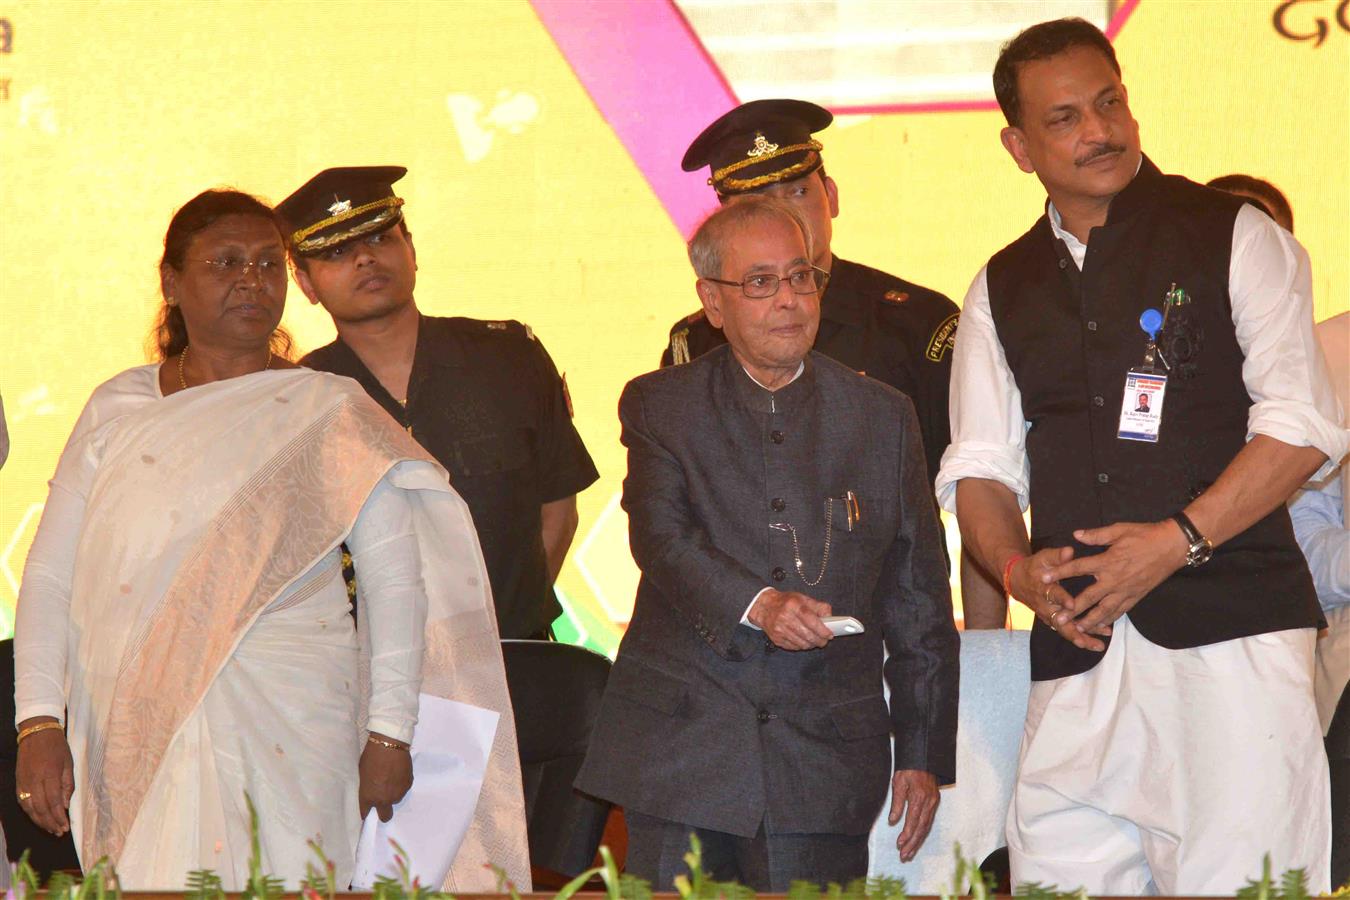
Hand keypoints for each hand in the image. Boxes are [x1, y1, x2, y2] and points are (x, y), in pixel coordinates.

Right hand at [15, 717, 73, 836]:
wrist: (36, 732)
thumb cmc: (57, 746)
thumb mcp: (69, 763)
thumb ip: (68, 785)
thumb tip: (66, 806)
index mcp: (49, 775)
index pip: (54, 802)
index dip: (59, 817)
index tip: (65, 827)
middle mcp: (34, 781)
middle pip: (41, 809)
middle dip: (50, 823)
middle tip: (59, 832)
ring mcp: (23, 782)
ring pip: (29, 808)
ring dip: (40, 821)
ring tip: (50, 829)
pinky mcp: (18, 782)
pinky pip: (22, 802)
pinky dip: (30, 813)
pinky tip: (37, 819)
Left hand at [358, 735, 412, 821]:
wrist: (389, 744)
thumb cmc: (371, 757)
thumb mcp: (362, 774)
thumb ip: (366, 788)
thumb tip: (370, 792)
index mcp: (369, 797)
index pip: (365, 813)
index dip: (365, 811)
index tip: (367, 808)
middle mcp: (384, 800)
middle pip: (385, 816)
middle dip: (382, 811)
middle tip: (381, 799)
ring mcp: (398, 793)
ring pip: (395, 801)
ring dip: (392, 794)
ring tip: (390, 779)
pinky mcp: (408, 785)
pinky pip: (403, 789)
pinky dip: (400, 784)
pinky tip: (397, 773)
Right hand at [747, 590, 832, 649]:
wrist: (764, 607)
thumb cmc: (786, 602)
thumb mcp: (803, 598)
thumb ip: (818, 606)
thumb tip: (830, 617)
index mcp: (793, 605)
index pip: (812, 621)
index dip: (823, 630)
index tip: (830, 634)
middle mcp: (785, 618)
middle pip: (808, 635)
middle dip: (820, 640)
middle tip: (825, 640)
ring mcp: (779, 630)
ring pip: (802, 644)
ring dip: (812, 644)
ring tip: (815, 641)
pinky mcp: (776, 639)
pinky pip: (794, 647)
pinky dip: (802, 646)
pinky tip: (804, 641)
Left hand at [888, 769, 938, 861]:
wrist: (923, 758)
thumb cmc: (908, 769)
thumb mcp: (898, 782)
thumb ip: (896, 802)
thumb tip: (892, 821)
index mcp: (919, 797)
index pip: (913, 820)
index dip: (907, 834)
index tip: (899, 844)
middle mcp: (929, 802)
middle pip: (921, 828)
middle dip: (913, 843)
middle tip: (904, 855)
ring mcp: (934, 803)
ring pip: (926, 827)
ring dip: (918, 841)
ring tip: (909, 853)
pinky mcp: (935, 803)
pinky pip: (929, 821)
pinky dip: (922, 833)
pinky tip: (917, 840)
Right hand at [1007, 548, 1107, 650]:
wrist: (1017, 580)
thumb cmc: (1034, 567)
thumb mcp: (1043, 558)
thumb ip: (1057, 556)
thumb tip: (1069, 551)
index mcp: (1043, 588)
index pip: (1053, 594)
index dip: (1062, 600)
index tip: (1072, 604)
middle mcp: (1045, 605)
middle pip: (1059, 621)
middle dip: (1073, 631)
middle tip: (1085, 640)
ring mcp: (1049, 615)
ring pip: (1065, 630)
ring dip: (1081, 638)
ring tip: (1098, 645)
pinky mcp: (1054, 620)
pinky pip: (1068, 630)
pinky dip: (1082, 636)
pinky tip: (1098, 641)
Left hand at [1042, 520, 1188, 635]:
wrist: (1173, 546)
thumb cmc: (1145, 535)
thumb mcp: (1119, 530)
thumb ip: (1096, 535)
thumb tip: (1076, 535)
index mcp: (1108, 561)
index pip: (1078, 568)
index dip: (1059, 573)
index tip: (1044, 578)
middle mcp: (1115, 579)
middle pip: (1088, 597)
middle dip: (1071, 609)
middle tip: (1057, 618)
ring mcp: (1126, 590)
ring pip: (1105, 610)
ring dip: (1089, 621)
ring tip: (1076, 629)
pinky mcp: (1137, 596)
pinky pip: (1120, 611)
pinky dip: (1109, 619)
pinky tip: (1100, 626)